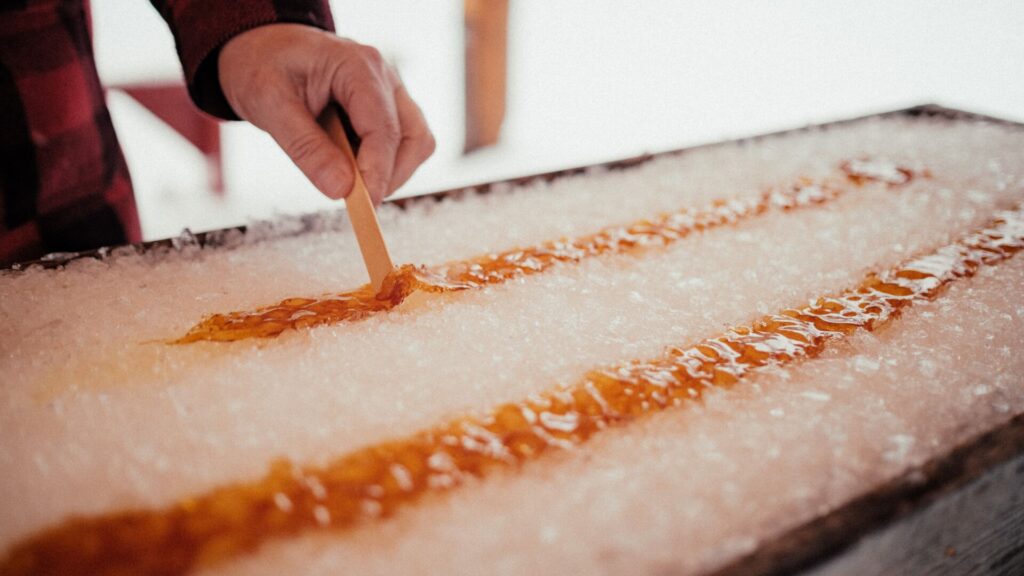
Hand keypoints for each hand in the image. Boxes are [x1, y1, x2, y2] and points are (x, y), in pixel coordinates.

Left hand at [218, 24, 434, 203]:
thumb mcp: (270, 106)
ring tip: (349, 179)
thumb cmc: (262, 67)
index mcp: (358, 66)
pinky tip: (352, 164)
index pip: (383, 128)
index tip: (364, 204)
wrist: (261, 48)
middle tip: (355, 199)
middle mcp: (384, 77)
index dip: (378, 172)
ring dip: (391, 172)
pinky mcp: (388, 108)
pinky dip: (385, 164)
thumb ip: (306, 148)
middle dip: (389, 175)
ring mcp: (391, 92)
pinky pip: (403, 143)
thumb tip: (341, 190)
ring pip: (416, 142)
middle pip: (413, 138)